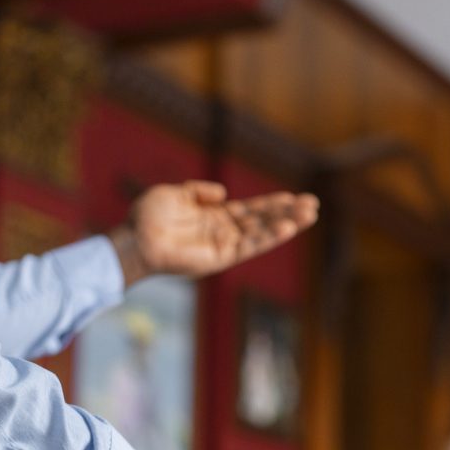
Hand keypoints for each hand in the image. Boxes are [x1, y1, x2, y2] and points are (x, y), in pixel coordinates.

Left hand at [110, 180, 318, 286]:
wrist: (135, 239)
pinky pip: (250, 246)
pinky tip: (287, 228)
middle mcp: (222, 232)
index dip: (272, 203)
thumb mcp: (174, 194)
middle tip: (313, 205)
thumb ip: (199, 192)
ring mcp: (223, 245)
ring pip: (262, 233)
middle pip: (262, 221)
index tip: (294, 197)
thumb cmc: (148, 217)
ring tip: (310, 214)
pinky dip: (269, 237)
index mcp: (214, 217)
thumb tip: (223, 193)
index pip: (251, 210)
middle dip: (287, 213)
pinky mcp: (220, 257)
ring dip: (286, 224)